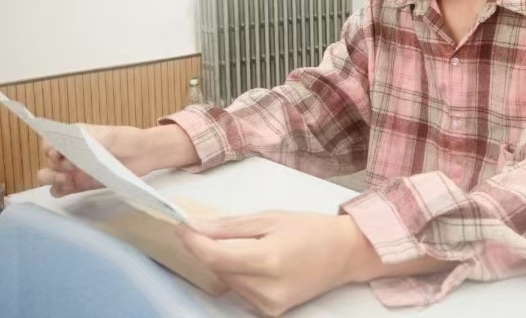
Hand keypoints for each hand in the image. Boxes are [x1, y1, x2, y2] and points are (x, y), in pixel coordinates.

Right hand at [37, 125, 156, 196]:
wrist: (144, 154)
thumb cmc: (126, 140)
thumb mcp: (107, 135)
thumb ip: (85, 140)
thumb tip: (63, 146)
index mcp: (74, 138)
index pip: (49, 142)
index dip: (49, 148)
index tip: (58, 153)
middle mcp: (70, 154)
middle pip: (47, 162)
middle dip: (54, 165)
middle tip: (71, 166)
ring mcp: (74, 170)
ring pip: (49, 176)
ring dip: (52, 178)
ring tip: (68, 178)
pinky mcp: (80, 185)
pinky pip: (60, 190)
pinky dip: (59, 189)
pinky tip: (69, 185)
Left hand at [177, 212, 373, 316]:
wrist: (343, 254)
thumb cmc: (310, 229)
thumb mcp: (270, 217)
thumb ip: (229, 226)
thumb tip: (193, 226)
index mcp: (269, 259)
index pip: (215, 256)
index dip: (193, 241)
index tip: (182, 225)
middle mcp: (266, 289)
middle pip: (218, 269)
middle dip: (212, 248)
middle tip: (222, 229)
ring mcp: (268, 305)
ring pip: (226, 280)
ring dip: (227, 262)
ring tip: (252, 245)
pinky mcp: (269, 313)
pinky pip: (239, 291)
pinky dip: (239, 274)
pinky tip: (259, 262)